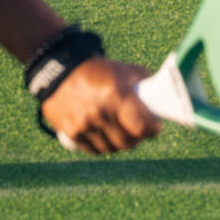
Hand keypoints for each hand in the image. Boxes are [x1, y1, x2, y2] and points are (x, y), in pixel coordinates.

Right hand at [43, 57, 160, 153]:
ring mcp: (84, 125)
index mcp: (116, 95)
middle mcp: (100, 113)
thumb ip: (144, 84)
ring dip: (120, 143)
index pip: (142, 126)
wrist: (59, 70)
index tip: (156, 127)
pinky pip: (94, 150)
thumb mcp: (124, 70)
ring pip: (111, 148)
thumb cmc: (98, 70)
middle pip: (128, 142)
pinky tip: (106, 137)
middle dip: (137, 138)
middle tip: (139, 131)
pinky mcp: (71, 133)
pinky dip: (102, 146)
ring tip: (123, 133)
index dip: (153, 130)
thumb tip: (161, 98)